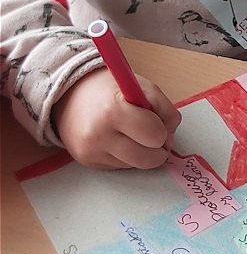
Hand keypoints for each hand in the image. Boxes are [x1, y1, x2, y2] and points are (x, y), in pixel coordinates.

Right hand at [52, 68, 181, 169]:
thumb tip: (171, 135)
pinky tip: (116, 139)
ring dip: (141, 152)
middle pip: (148, 159)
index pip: (155, 135)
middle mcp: (100, 134)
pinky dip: (125, 155)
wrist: (68, 94)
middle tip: (152, 134)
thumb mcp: (141, 86)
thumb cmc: (109, 89)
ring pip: (136, 165)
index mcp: (114, 110)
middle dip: (157, 148)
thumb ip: (164, 108)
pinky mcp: (87, 162)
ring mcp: (92, 152)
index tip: (157, 122)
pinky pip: (120, 167)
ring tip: (131, 132)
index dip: (162, 129)